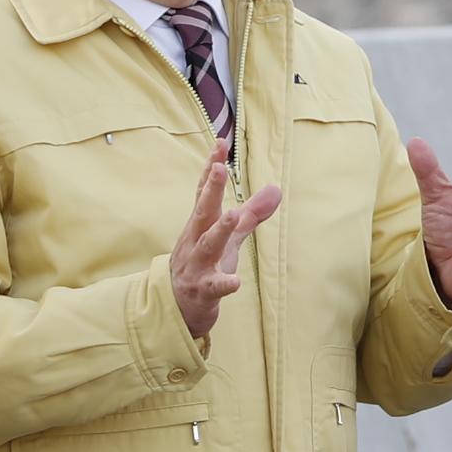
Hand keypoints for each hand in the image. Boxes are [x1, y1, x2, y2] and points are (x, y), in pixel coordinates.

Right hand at [170, 140, 282, 341]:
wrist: (176, 307)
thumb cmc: (203, 266)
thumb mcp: (228, 237)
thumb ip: (251, 213)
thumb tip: (276, 188)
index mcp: (200, 225)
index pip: (204, 192)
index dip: (212, 167)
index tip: (220, 144)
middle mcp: (195, 241)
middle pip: (203, 211)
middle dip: (211, 189)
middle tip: (220, 167)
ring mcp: (196, 266)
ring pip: (207, 245)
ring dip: (219, 230)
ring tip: (232, 215)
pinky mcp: (201, 291)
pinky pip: (213, 287)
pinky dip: (224, 283)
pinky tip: (235, 281)